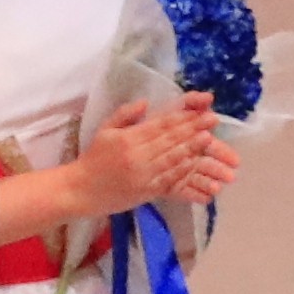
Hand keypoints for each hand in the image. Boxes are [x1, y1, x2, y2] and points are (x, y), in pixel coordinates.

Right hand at [77, 95, 237, 221]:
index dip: (183, 117)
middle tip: (213, 120)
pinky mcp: (146, 191)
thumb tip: (146, 102)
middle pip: (170, 140)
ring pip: (172, 159)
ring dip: (192, 149)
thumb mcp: (105, 130)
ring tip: (209, 139)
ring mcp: (143, 174)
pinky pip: (168, 180)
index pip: (161, 125)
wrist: (81, 190)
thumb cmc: (93, 159)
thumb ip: (125, 115)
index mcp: (128, 138)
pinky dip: (183, 171)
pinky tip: (195, 163)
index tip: (199, 110)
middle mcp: (137, 155)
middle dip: (193, 129)